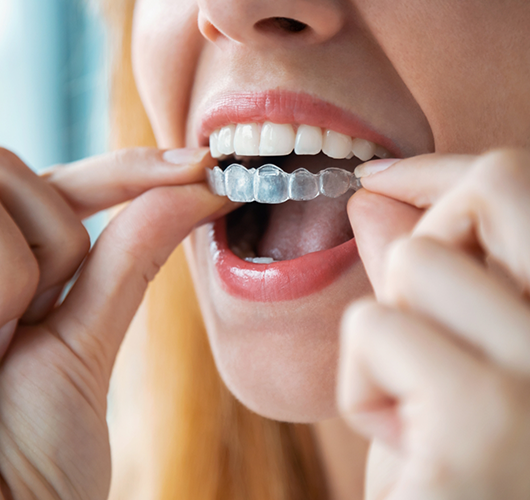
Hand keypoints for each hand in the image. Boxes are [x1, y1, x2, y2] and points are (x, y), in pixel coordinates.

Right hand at [0, 145, 232, 498]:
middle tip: (43, 317)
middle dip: (54, 235)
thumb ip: (129, 260)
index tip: (203, 166)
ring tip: (1, 343)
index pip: (60, 188)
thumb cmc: (32, 460)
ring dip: (23, 260)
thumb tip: (196, 189)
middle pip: (7, 166)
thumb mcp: (87, 345)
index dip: (127, 168)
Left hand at [340, 149, 529, 498]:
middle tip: (413, 311)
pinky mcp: (481, 423)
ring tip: (418, 407)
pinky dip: (364, 385)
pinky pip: (374, 329)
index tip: (382, 176)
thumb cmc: (462, 473)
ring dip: (390, 333)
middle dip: (426, 233)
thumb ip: (428, 277)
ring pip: (414, 262)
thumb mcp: (452, 360)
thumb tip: (373, 197)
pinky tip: (407, 449)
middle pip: (494, 188)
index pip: (521, 183)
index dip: (443, 169)